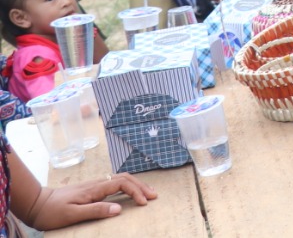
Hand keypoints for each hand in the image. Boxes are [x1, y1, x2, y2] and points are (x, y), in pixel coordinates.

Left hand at [31, 174, 156, 229]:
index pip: (122, 184)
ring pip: (120, 178)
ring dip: (136, 184)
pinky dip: (127, 186)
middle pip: (125, 178)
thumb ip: (96, 210)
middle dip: (141, 185)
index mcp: (94, 189)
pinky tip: (129, 192)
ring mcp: (93, 185)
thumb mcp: (73, 215)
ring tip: (147, 192)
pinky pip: (114, 183)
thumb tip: (119, 209)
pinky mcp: (90, 188)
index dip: (136, 192)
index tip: (144, 203)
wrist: (36, 204)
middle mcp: (96, 183)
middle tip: (154, 196)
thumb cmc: (52, 212)